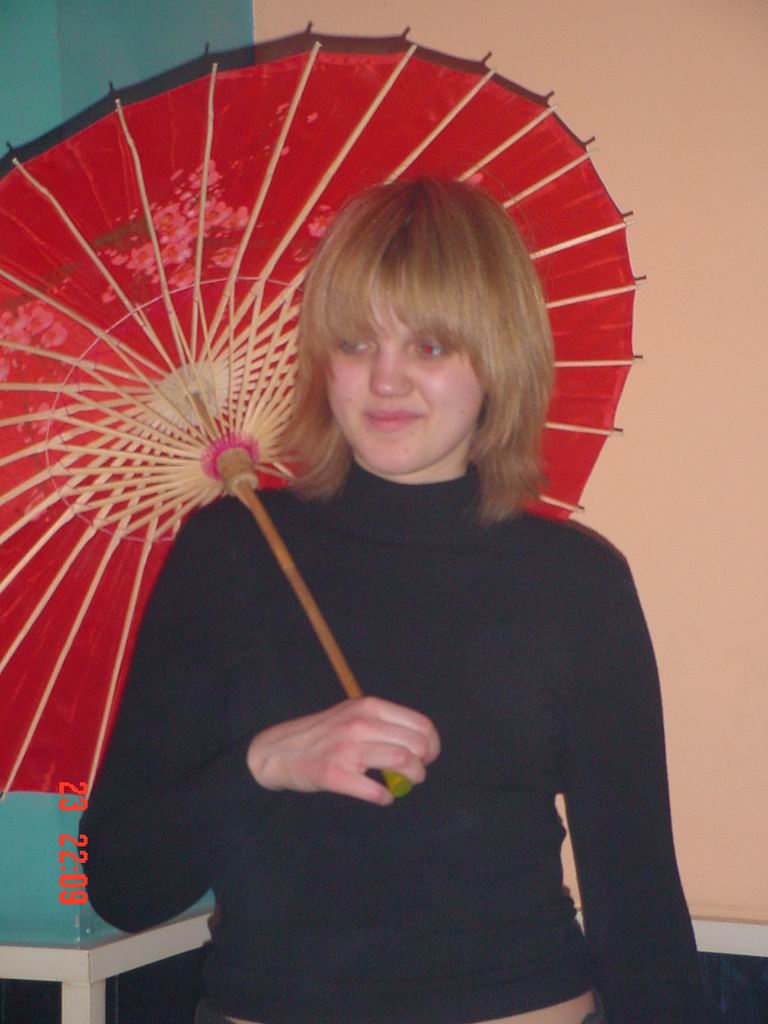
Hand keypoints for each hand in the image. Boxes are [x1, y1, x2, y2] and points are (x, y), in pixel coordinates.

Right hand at [245, 696, 440, 805]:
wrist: (279, 751)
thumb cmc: (323, 734)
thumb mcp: (353, 714)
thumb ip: (383, 723)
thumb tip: (420, 743)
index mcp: (369, 707)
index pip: (421, 724)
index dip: (432, 744)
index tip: (428, 756)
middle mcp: (361, 724)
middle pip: (417, 746)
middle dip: (424, 765)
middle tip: (415, 774)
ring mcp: (348, 749)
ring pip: (404, 763)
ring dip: (411, 780)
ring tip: (404, 784)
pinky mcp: (335, 774)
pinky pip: (376, 790)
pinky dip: (385, 797)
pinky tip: (382, 796)